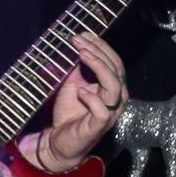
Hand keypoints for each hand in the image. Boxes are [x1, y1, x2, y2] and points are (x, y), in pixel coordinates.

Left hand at [21, 33, 126, 172]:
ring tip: (82, 55)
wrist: (59, 141)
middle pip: (116, 70)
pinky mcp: (98, 127)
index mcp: (111, 87)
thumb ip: (76, 69)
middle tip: (79, 40)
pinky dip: (92, 99)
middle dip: (99, 51)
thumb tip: (75, 47)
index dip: (100, 46)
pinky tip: (79, 91)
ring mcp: (109, 113)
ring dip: (99, 68)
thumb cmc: (69, 113)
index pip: (113, 62)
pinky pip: (103, 112)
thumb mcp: (71, 85)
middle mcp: (115, 99)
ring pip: (115, 87)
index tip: (82, 34)